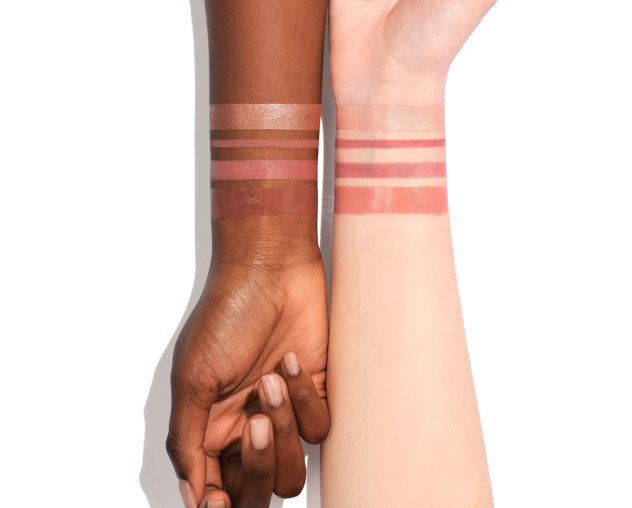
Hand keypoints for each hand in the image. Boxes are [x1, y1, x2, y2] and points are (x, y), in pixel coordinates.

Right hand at [166, 251, 329, 507]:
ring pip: (294, 466)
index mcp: (212, 426)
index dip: (219, 504)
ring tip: (271, 380)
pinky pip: (320, 426)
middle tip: (256, 424)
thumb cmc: (226, 313)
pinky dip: (307, 397)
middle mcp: (248, 424)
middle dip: (260, 466)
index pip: (216, 488)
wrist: (270, 268)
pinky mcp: (315, 392)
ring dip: (286, 428)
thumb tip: (190, 492)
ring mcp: (284, 411)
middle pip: (258, 489)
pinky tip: (291, 361)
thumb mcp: (194, 376)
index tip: (218, 504)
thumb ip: (188, 439)